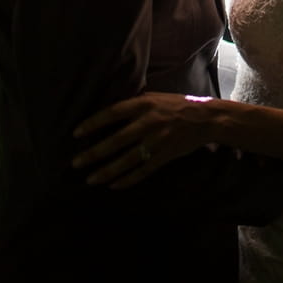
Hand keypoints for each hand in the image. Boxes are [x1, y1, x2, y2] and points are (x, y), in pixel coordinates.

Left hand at [72, 92, 213, 188]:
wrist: (206, 117)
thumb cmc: (177, 105)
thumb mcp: (155, 97)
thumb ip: (135, 103)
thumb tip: (110, 110)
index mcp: (145, 104)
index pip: (113, 113)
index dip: (94, 123)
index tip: (76, 133)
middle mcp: (149, 122)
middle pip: (117, 140)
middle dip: (95, 153)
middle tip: (76, 163)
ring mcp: (158, 141)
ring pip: (128, 160)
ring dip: (107, 171)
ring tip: (91, 179)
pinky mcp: (166, 156)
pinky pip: (143, 171)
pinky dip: (128, 179)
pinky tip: (114, 185)